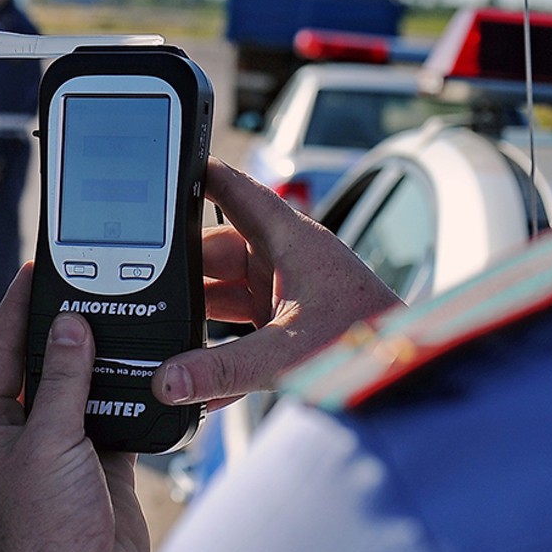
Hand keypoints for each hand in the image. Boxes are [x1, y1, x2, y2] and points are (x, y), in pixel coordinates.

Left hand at [0, 265, 148, 551]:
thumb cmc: (42, 529)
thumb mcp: (47, 441)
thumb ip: (62, 380)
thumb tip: (69, 324)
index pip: (1, 352)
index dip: (17, 309)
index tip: (36, 270)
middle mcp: (24, 434)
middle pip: (44, 366)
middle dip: (63, 329)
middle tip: (83, 285)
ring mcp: (64, 448)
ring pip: (82, 388)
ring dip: (100, 359)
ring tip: (116, 317)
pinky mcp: (102, 463)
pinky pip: (116, 414)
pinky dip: (130, 393)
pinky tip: (143, 368)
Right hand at [153, 158, 403, 407]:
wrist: (413, 382)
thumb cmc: (373, 351)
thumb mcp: (286, 356)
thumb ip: (222, 370)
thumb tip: (169, 381)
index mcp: (292, 240)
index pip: (233, 190)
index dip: (195, 175)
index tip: (158, 168)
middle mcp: (288, 260)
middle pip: (217, 249)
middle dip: (181, 270)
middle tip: (138, 282)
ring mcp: (289, 293)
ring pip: (226, 292)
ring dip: (198, 315)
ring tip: (160, 333)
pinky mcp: (291, 327)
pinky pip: (241, 331)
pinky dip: (218, 351)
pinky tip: (195, 380)